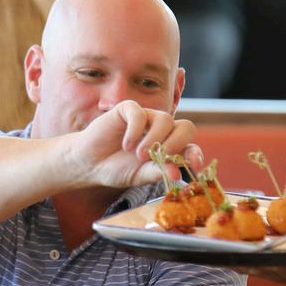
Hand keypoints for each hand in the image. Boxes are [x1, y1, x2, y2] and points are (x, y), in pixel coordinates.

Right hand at [73, 101, 202, 189]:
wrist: (90, 163)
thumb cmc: (116, 169)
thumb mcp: (140, 176)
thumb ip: (158, 172)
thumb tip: (177, 174)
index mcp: (169, 147)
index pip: (191, 147)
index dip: (195, 154)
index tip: (194, 165)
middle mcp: (162, 131)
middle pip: (186, 127)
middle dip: (176, 143)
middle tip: (160, 158)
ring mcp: (147, 118)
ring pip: (165, 119)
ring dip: (154, 139)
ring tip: (139, 155)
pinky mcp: (129, 110)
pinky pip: (140, 114)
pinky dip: (135, 130)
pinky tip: (126, 145)